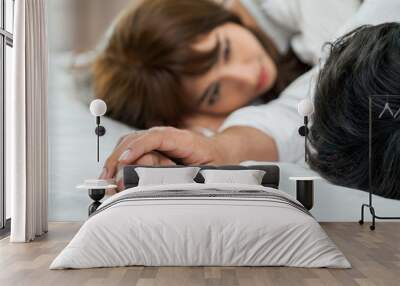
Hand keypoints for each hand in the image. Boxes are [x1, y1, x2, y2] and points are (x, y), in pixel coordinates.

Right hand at [100, 127, 227, 179]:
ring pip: (129, 143)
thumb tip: (164, 185)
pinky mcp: (151, 145)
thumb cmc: (213, 161)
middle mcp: (165, 135)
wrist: (217, 151)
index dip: (139, 147)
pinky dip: (119, 159)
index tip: (125, 161)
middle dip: (120, 158)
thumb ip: (188, 176)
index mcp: (182, 139)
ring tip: (106, 179)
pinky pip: (131, 148)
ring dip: (116, 160)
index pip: (156, 137)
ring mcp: (156, 138)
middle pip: (136, 139)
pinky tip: (112, 173)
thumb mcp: (207, 172)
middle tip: (110, 178)